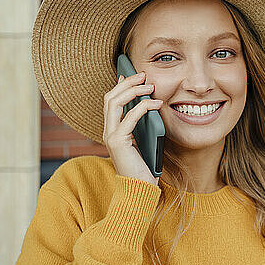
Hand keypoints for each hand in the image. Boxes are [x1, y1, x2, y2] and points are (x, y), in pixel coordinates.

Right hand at [102, 71, 162, 185]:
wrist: (140, 190)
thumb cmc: (145, 167)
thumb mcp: (145, 141)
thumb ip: (143, 125)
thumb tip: (150, 104)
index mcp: (113, 130)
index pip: (111, 101)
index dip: (120, 85)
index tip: (130, 74)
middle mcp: (108, 131)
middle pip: (110, 97)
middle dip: (127, 83)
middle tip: (143, 75)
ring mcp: (110, 136)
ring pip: (114, 102)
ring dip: (133, 90)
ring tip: (150, 85)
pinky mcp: (117, 142)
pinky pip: (129, 117)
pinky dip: (143, 107)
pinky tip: (156, 104)